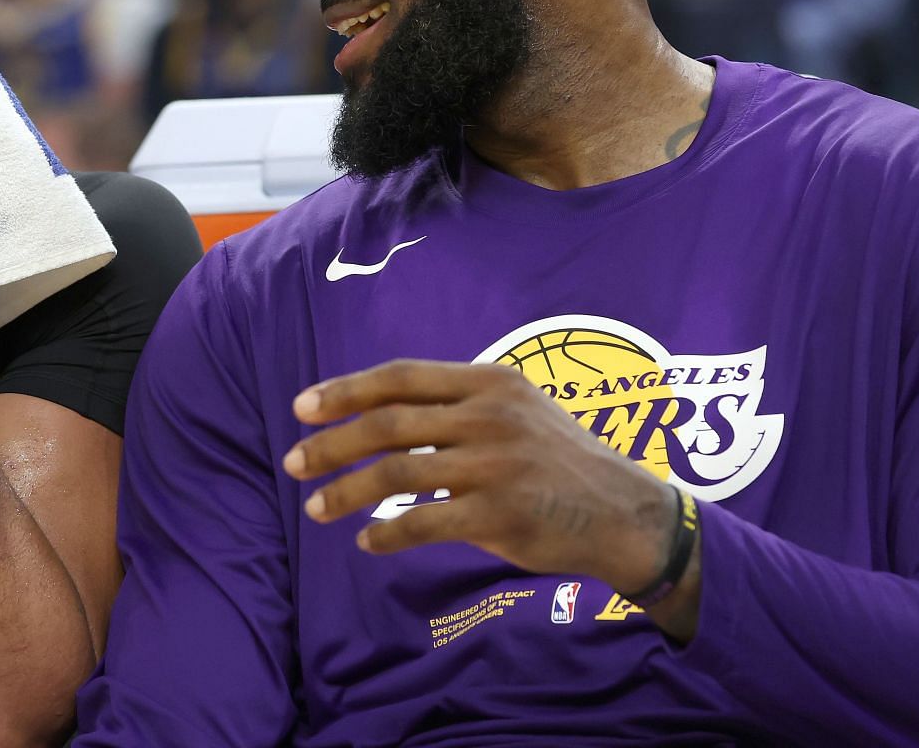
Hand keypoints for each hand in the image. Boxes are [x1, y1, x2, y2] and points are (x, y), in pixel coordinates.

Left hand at [281, 360, 677, 593]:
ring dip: (346, 491)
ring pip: (397, 473)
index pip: (402, 376)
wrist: (625, 513)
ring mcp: (495, 465)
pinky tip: (367, 541)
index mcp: (490, 382)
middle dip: (332, 442)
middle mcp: (490, 416)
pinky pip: (423, 522)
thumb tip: (383, 414)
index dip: (346, 390)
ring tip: (316, 508)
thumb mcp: (519, 409)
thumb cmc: (561, 461)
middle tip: (294, 462)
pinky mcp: (499, 515)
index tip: (302, 407)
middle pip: (389, 422)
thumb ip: (461, 405)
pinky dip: (386, 533)